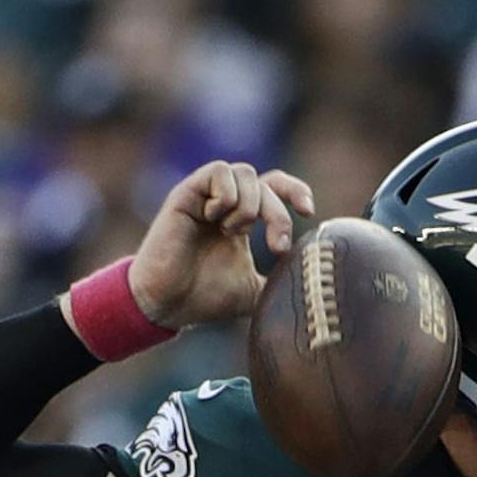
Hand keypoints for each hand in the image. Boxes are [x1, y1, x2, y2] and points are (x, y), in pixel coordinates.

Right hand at [126, 161, 315, 330]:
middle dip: (278, 214)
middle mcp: (224, 202)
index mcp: (241, 218)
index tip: (309, 211)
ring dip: (250, 206)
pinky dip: (227, 197)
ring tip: (232, 234)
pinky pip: (220, 172)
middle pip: (265, 183)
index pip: (275, 187)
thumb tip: (310, 287)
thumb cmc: (205, 298)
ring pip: (245, 173)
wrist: (167, 304)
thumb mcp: (254, 292)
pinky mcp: (187, 192)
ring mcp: (205, 195)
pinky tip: (214, 221)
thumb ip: (279, 283)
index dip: (295, 191)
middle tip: (277, 248)